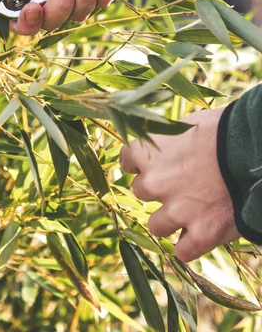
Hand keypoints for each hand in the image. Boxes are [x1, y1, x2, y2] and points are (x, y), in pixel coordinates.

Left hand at [119, 107, 239, 260]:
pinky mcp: (202, 234)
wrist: (255, 151)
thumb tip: (163, 146)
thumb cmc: (224, 129)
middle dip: (158, 189)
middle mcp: (154, 182)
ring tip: (192, 211)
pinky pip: (183, 251)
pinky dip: (192, 244)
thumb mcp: (188, 124)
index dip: (140, 163)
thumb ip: (168, 140)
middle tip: (180, 183)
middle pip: (141, 191)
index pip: (127, 160)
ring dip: (171, 220)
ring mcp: (177, 211)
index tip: (149, 164)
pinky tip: (202, 234)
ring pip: (157, 226)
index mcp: (148, 151)